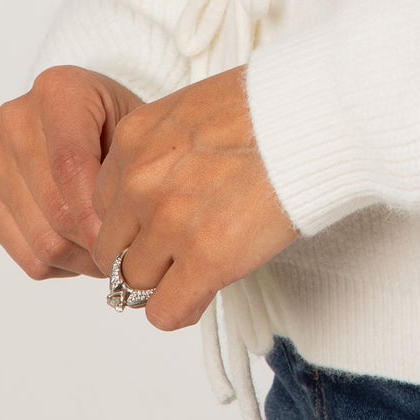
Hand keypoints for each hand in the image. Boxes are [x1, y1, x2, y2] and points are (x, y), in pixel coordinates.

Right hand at [0, 65, 144, 280]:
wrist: (90, 114)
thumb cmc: (120, 122)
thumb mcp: (136, 131)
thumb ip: (127, 172)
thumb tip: (115, 240)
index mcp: (57, 91)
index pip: (70, 165)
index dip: (95, 212)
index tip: (123, 243)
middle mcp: (15, 119)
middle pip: (54, 207)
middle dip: (94, 243)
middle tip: (127, 258)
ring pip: (40, 240)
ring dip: (79, 259)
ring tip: (110, 254)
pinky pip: (24, 254)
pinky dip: (59, 264)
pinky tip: (81, 248)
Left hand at [89, 65, 298, 329]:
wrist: (317, 116)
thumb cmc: (272, 107)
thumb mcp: (195, 111)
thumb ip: (164, 151)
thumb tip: (163, 188)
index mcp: (134, 139)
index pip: (101, 204)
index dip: (134, 220)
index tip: (161, 224)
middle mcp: (140, 180)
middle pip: (111, 248)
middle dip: (143, 254)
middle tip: (179, 252)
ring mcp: (169, 221)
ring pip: (133, 283)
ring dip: (164, 281)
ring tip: (198, 269)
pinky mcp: (206, 258)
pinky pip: (165, 312)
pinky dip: (183, 308)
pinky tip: (206, 290)